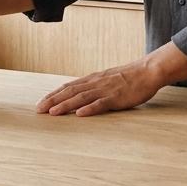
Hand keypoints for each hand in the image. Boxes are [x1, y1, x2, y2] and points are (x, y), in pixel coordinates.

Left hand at [36, 62, 160, 116]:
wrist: (148, 71)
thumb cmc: (129, 77)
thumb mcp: (107, 79)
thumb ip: (94, 86)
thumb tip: (80, 94)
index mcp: (93, 79)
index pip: (68, 86)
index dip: (53, 95)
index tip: (41, 102)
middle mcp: (95, 83)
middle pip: (70, 92)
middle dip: (53, 100)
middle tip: (38, 109)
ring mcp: (106, 90)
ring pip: (82, 98)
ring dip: (66, 105)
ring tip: (53, 112)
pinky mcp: (117, 98)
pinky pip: (102, 104)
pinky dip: (90, 109)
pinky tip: (80, 114)